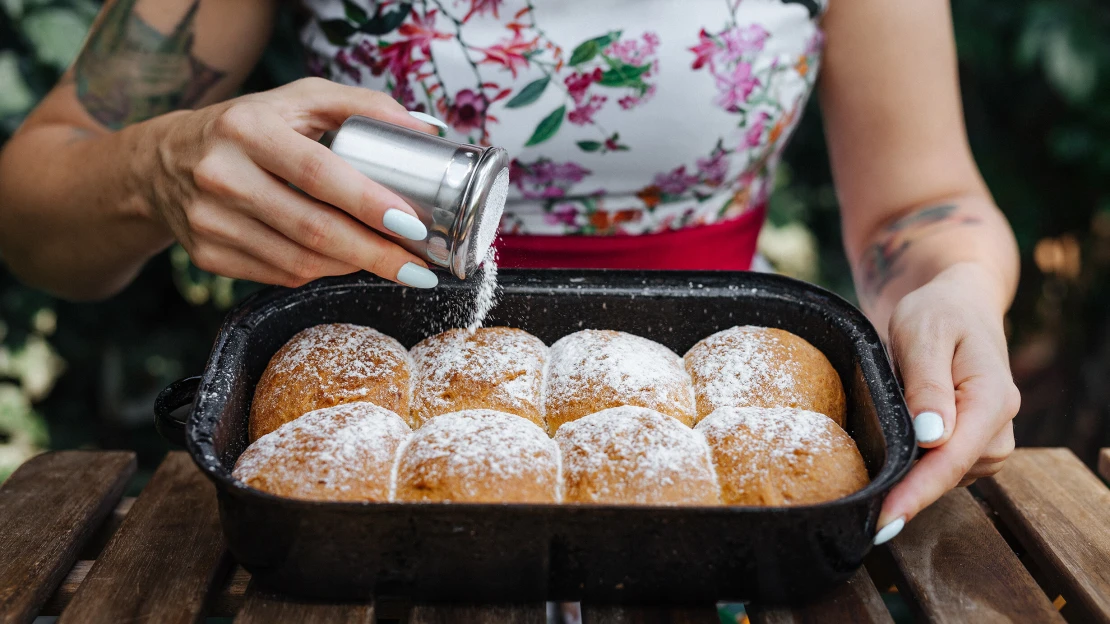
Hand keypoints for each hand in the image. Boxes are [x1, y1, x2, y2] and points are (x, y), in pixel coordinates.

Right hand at [145, 77, 444, 288]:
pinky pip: (279, 276)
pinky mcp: (207, 255)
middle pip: (313, 229)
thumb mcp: (297, 99)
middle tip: (419, 268)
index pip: (318, 173)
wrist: (163, 162)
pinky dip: (321, 273)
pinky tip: (344, 263)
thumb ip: (361, 106)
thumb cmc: (248, 126)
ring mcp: (210, 221)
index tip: (412, 224)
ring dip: (353, 267)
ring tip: (391, 264)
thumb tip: (425, 131)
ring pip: (299, 262)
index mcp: (246, 129)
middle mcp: (221, 175)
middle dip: (375, 254)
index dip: (368, 203)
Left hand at [873, 262, 1020, 543]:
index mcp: (992, 398)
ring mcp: (986, 439)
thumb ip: (928, 384)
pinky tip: (884, 455)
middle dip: (905, 489)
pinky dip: (909, 466)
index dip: (916, 493)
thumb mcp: (924, 333)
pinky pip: (937, 468)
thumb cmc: (938, 312)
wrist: (957, 304)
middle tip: (852, 498)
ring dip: (905, 473)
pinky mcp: (969, 445)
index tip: (884, 520)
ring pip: (941, 477)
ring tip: (868, 453)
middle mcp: (997, 426)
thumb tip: (933, 437)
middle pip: (947, 475)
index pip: (952, 459)